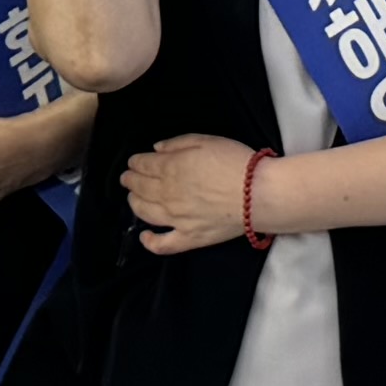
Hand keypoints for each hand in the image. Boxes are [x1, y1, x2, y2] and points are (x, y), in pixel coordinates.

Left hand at [117, 130, 269, 258]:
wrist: (258, 194)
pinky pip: (163, 244)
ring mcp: (176, 219)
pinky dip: (149, 242)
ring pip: (145, 212)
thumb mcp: (207, 141)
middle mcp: (167, 194)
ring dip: (134, 203)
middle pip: (140, 187)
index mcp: (171, 168)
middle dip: (130, 181)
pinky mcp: (188, 238)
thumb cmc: (236, 162)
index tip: (133, 162)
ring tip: (132, 198)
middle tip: (127, 178)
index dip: (135, 162)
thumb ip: (178, 143)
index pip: (144, 165)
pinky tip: (144, 236)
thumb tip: (155, 149)